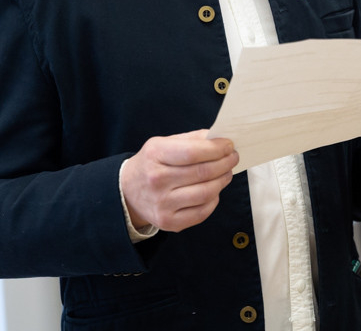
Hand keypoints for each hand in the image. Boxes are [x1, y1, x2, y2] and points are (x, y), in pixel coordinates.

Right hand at [120, 130, 238, 232]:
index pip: (193, 152)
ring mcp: (163, 204)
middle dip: (225, 163)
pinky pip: (202, 212)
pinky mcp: (170, 222)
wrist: (127, 192)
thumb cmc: (151, 164)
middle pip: (203, 172)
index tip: (228, 145)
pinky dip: (214, 199)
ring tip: (226, 172)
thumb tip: (220, 138)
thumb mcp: (162, 144)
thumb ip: (192, 139)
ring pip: (206, 192)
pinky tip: (214, 190)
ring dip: (223, 180)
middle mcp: (157, 181)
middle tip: (233, 157)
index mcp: (155, 155)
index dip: (216, 149)